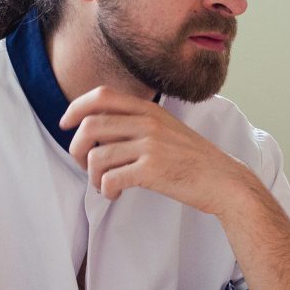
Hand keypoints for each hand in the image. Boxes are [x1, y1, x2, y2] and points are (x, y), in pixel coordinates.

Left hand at [62, 87, 256, 214]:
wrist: (223, 180)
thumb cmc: (193, 159)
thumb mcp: (167, 129)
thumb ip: (137, 123)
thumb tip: (98, 128)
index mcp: (149, 110)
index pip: (102, 96)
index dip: (76, 108)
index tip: (66, 124)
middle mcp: (148, 123)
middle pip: (91, 125)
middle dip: (76, 148)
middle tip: (83, 164)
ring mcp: (150, 146)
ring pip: (97, 156)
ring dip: (92, 175)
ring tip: (103, 184)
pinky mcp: (152, 170)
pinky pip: (110, 178)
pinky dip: (105, 190)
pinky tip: (115, 194)